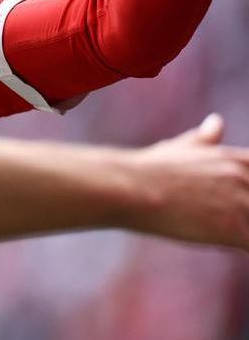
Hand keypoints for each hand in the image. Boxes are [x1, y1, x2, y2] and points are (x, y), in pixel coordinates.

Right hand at [129, 114, 248, 249]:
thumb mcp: (180, 147)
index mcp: (238, 160)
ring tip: (210, 229)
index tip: (224, 202)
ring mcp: (242, 204)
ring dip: (238, 232)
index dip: (244, 194)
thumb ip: (205, 139)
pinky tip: (216, 243)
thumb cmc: (150, 169)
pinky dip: (237, 248)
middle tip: (215, 217)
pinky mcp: (234, 230)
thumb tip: (217, 121)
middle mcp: (245, 178)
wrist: (131, 188)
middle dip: (241, 216)